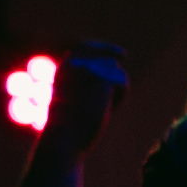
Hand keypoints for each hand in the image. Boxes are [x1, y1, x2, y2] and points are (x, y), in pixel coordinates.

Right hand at [36, 41, 126, 160]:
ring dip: (116, 92)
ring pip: (118, 73)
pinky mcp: (100, 79)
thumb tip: (108, 69)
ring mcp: (88, 70)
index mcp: (63, 69)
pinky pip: (123, 83)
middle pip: (109, 60)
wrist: (64, 139)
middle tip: (113, 87)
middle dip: (115, 79)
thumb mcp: (73, 101)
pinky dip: (119, 98)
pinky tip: (106, 109)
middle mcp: (74, 65)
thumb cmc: (69, 126)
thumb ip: (85, 83)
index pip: (85, 46)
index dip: (105, 48)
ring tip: (100, 108)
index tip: (122, 54)